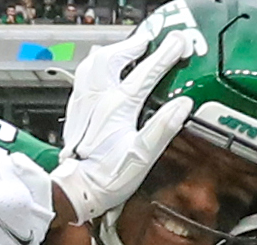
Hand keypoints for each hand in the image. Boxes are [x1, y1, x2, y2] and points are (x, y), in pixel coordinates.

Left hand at [50, 6, 202, 223]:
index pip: (147, 73)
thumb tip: (182, 106)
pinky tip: (99, 66)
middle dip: (135, 46)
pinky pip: (83, 76)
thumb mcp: (141, 157)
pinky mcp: (76, 110)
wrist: (74, 190)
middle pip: (115, 58)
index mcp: (118, 108)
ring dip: (112, 51)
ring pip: (94, 63)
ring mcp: (85, 102)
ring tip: (125, 48)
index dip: (166, 56)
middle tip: (149, 41)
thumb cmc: (106, 178)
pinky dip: (95, 64)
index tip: (180, 44)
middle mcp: (99, 99)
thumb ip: (162, 128)